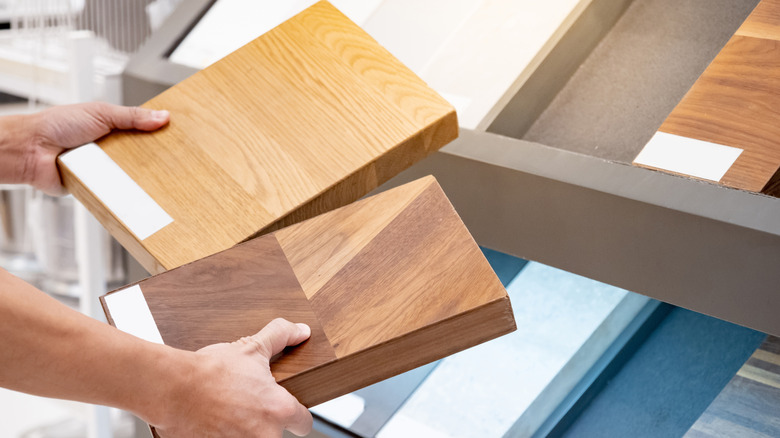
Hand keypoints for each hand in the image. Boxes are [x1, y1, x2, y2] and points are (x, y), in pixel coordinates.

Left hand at [2, 102, 168, 194]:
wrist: (31, 150)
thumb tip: (162, 116)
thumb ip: (132, 116)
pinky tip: (135, 192)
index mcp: (111, 128)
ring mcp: (103, 168)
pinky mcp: (97, 186)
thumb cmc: (56, 125)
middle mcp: (109, 148)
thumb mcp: (101, 113)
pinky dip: (123, 191)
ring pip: (131, 175)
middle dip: (153, 159)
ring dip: (139, 176)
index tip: (176, 139)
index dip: (157, 135)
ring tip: (156, 179)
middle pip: (141, 155)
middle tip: (172, 161)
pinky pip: (116, 191)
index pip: (142, 132)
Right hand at [154, 319, 312, 437]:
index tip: (285, 410)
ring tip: (226, 411)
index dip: (295, 414)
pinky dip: (223, 435)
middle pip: (276, 433)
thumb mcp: (251, 347)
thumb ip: (281, 337)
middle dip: (263, 421)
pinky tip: (214, 422)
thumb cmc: (210, 372)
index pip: (304, 423)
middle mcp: (265, 435)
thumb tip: (300, 331)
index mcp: (278, 410)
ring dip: (243, 429)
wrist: (172, 388)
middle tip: (245, 404)